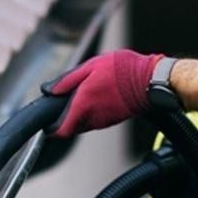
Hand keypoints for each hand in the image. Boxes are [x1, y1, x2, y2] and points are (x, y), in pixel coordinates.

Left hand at [43, 49, 162, 136]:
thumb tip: (48, 90)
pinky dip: (92, 112)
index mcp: (82, 105)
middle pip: (71, 127)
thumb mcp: (90, 66)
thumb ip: (67, 80)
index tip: (48, 122)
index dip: (51, 129)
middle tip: (66, 101)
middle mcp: (91, 118)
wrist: (149, 81)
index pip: (60, 130)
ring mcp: (103, 121)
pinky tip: (99, 97)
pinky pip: (95, 120)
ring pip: (83, 124)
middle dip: (65, 117)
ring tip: (85, 95)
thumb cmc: (122, 70)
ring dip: (79, 114)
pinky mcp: (112, 120)